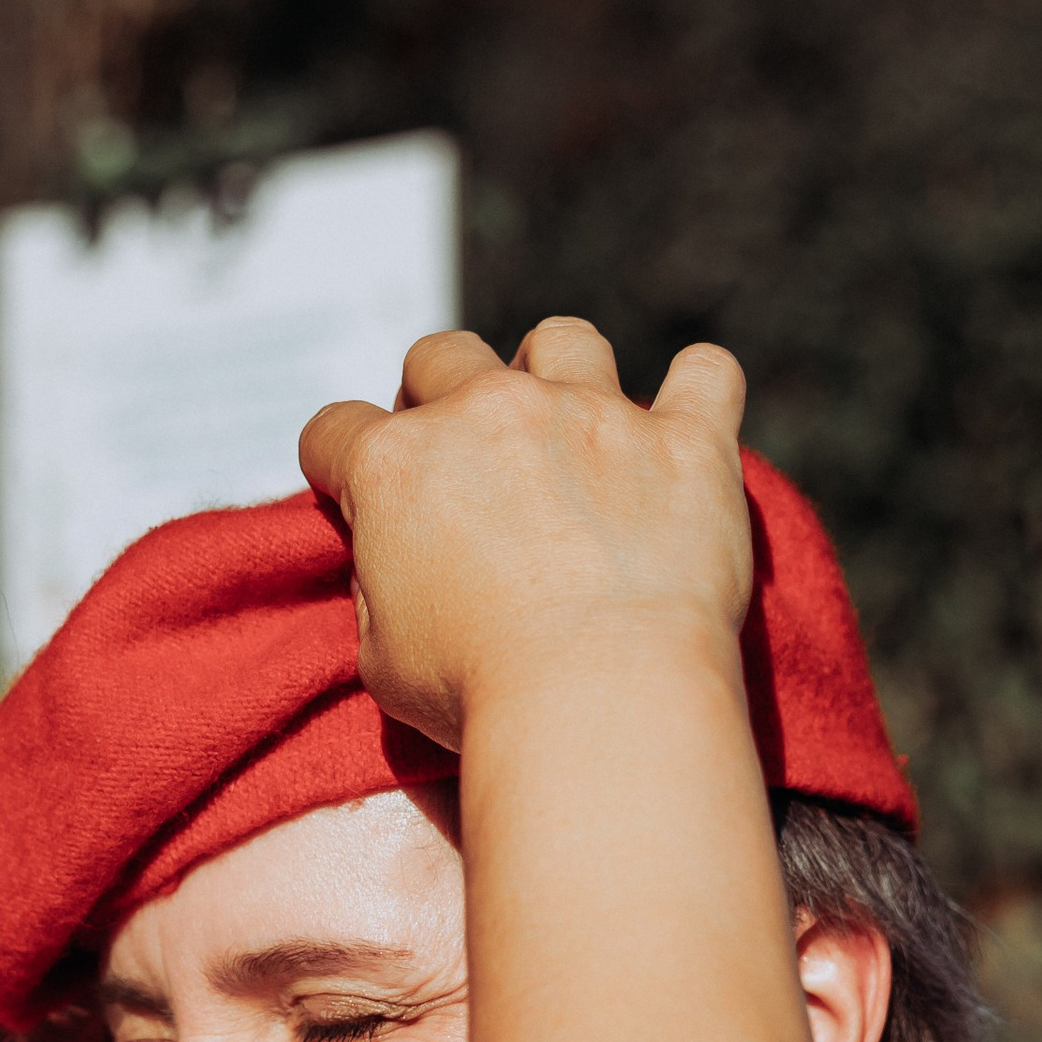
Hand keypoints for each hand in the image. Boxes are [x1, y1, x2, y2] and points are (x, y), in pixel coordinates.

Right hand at [297, 319, 753, 750]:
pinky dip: (700, 387)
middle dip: (440, 393)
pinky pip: (707, 375)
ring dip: (558, 372)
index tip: (358, 493)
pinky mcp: (686, 442)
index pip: (334, 429)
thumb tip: (398, 569)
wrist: (599, 701)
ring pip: (563, 341)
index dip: (338, 462)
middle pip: (442, 355)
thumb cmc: (481, 695)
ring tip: (571, 423)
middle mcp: (488, 414)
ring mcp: (593, 416)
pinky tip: (691, 411)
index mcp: (395, 468)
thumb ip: (382, 589)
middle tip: (465, 453)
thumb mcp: (381, 658)